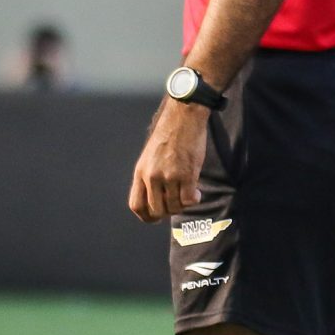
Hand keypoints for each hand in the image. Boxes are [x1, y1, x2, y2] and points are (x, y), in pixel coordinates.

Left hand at [128, 100, 207, 222]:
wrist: (183, 117)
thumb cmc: (169, 134)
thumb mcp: (150, 157)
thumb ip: (150, 176)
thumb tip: (156, 198)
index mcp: (140, 172)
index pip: (136, 205)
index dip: (147, 216)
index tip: (156, 217)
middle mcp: (152, 177)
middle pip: (157, 210)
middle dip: (168, 211)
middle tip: (177, 203)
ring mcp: (169, 176)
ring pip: (175, 206)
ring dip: (183, 204)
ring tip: (189, 194)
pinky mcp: (186, 174)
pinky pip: (189, 200)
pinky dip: (194, 200)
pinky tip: (197, 192)